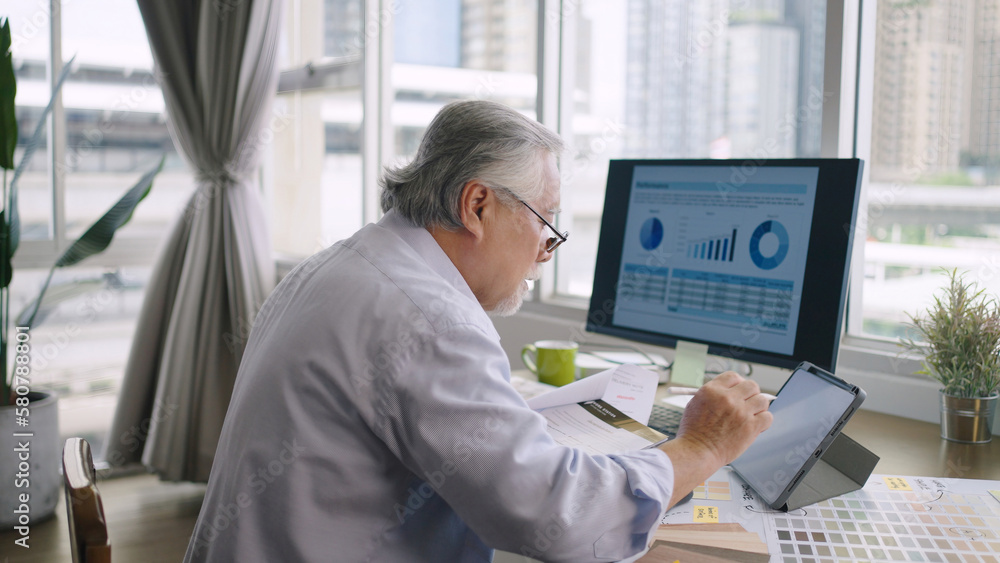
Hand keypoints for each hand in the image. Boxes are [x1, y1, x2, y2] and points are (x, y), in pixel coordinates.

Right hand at [658, 371, 772, 506]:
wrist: (697, 452)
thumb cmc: (694, 432)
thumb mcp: (696, 404)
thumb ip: (714, 395)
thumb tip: (732, 391)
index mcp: (712, 390)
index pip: (733, 376)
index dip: (738, 382)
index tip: (739, 389)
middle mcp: (728, 399)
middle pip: (751, 385)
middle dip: (751, 393)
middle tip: (748, 401)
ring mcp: (741, 412)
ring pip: (762, 400)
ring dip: (759, 407)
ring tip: (752, 414)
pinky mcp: (751, 427)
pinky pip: (768, 417)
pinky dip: (764, 420)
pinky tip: (756, 425)